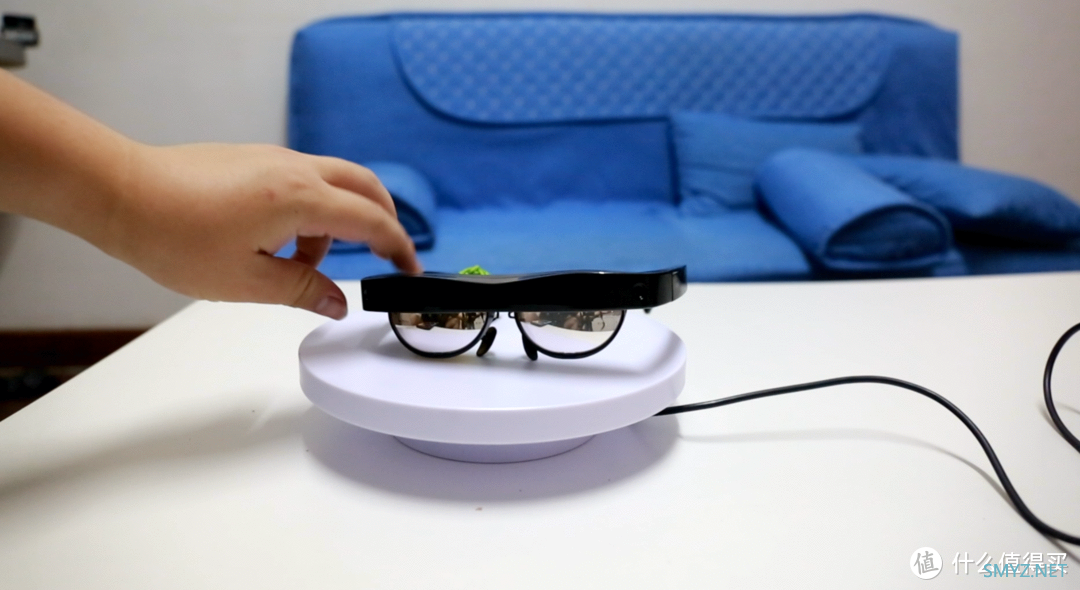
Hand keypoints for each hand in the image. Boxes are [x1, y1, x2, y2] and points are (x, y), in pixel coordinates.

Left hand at [100, 143, 421, 318]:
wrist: (122, 193)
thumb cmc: (175, 236)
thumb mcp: (247, 280)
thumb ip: (303, 289)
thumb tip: (338, 303)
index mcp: (301, 199)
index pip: (371, 221)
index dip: (399, 247)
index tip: (411, 270)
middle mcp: (295, 169)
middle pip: (365, 185)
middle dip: (385, 219)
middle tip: (387, 255)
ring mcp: (273, 159)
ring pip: (333, 181)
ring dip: (340, 219)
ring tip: (308, 263)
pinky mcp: (253, 159)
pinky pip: (303, 180)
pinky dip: (313, 209)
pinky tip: (281, 242)